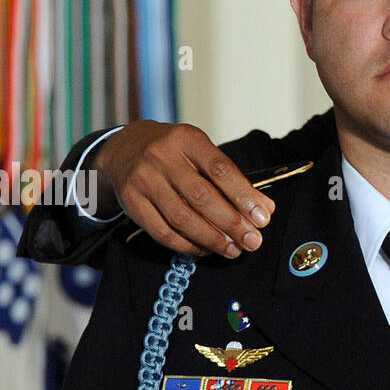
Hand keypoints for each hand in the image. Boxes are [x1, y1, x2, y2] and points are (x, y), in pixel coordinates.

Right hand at [91, 121, 274, 257]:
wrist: (125, 149)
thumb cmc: (175, 155)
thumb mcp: (203, 154)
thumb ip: (232, 180)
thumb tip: (265, 209)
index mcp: (187, 139)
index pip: (220, 169)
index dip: (244, 196)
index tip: (263, 217)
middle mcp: (162, 156)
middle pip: (202, 197)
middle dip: (232, 223)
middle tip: (252, 241)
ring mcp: (143, 179)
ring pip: (182, 218)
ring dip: (212, 239)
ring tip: (233, 250)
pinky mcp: (132, 202)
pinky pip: (163, 232)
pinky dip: (188, 245)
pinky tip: (206, 249)